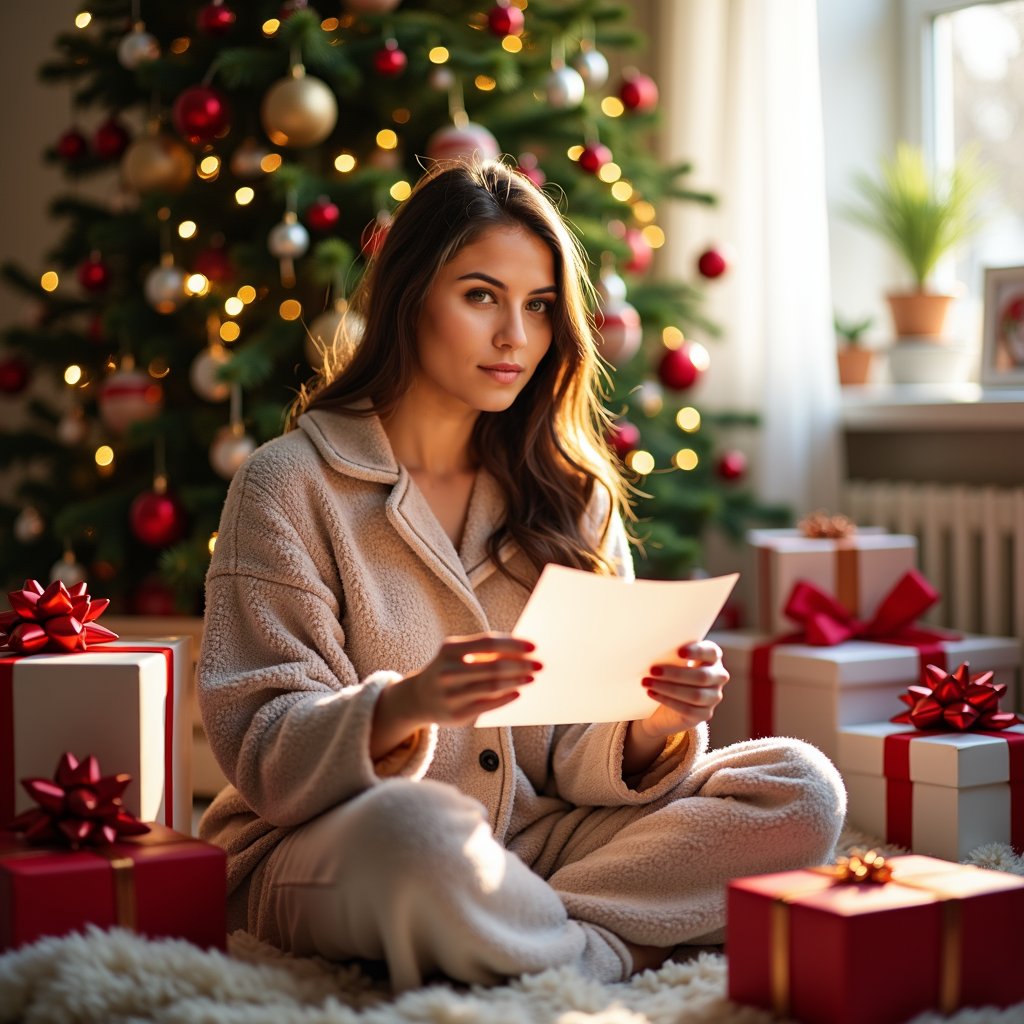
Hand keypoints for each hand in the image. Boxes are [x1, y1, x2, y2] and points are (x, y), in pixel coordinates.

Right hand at [372, 633, 539, 755]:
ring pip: (492, 687)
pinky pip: (487, 706)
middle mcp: (447, 671)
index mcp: (449, 649)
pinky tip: (518, 692)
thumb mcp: (458, 654)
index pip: (488, 643)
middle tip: (540, 665)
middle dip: (521, 665)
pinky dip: (506, 698)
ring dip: (517, 681)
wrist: (419, 698)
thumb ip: (485, 651)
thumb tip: (522, 651)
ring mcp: (450, 695)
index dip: (513, 644)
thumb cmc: (450, 669)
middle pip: (493, 667)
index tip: (534, 646)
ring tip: (531, 678)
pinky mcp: (456, 715)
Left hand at [635, 640, 728, 741]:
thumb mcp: (671, 659)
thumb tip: (652, 646)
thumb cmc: (669, 672)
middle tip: (652, 670)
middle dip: (675, 674)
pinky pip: (688, 709)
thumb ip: (670, 652)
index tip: (678, 652)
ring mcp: (713, 697)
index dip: (697, 652)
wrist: (665, 703)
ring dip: (668, 689)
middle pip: (702, 676)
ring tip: (647, 683)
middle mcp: (718, 677)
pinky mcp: (704, 714)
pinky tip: (652, 694)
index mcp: (712, 657)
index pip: (711, 652)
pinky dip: (668, 701)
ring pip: (695, 695)